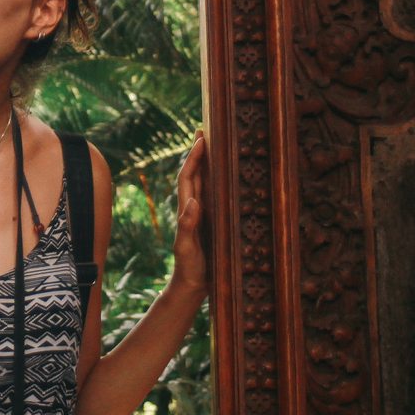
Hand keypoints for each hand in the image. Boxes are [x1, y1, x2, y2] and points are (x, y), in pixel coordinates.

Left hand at [170, 131, 209, 296]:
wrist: (192, 286)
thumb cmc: (189, 268)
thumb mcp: (187, 249)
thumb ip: (187, 227)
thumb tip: (193, 202)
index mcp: (187, 210)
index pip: (188, 177)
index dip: (193, 157)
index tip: (201, 138)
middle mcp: (194, 208)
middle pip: (195, 173)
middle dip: (199, 152)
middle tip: (206, 129)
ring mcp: (202, 214)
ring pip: (204, 182)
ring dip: (208, 163)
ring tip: (216, 144)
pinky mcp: (211, 221)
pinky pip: (214, 195)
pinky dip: (218, 181)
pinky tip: (227, 176)